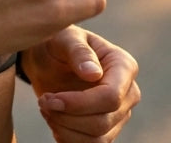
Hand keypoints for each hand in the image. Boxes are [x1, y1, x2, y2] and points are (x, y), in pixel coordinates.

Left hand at [21, 26, 140, 141]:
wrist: (49, 59)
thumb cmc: (59, 43)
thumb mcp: (65, 38)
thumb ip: (79, 52)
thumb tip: (94, 74)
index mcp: (123, 66)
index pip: (111, 96)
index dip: (80, 104)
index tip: (50, 99)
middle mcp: (127, 92)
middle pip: (103, 122)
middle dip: (67, 117)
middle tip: (43, 102)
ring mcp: (119, 114)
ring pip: (97, 139)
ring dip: (65, 129)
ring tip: (46, 108)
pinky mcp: (106, 129)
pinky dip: (68, 138)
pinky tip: (54, 120)